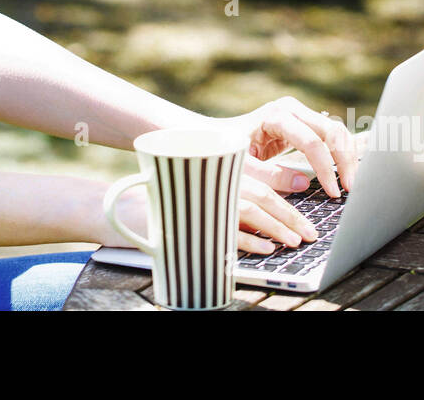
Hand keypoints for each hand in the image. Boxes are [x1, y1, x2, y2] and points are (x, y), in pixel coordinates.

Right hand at [95, 172, 314, 255]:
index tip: (303, 211)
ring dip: (274, 228)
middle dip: (288, 216)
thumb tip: (277, 206)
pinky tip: (266, 248)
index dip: (283, 196)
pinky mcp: (186, 223)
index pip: (255, 182)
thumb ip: (230, 196)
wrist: (114, 210)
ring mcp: (196, 202)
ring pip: (246, 210)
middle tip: (309, 232)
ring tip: (294, 241)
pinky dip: (247, 240)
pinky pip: (224, 232)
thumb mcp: (196, 194)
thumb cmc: (160, 204)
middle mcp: (206, 184)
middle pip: (257, 196)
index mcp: (211, 174)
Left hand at [212, 97, 359, 251]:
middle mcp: (291, 108)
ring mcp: (299, 113)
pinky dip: (341, 153)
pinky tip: (345, 172)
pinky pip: (331, 135)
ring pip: (336, 131)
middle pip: (331, 131)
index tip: (333, 192)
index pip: (311, 141)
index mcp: (275, 115)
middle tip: (351, 189)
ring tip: (350, 184)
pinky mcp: (304, 122)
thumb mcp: (242, 167)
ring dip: (348, 157)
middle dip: (345, 161)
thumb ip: (269, 176)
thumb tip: (304, 183)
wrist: (219, 139)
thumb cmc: (226, 152)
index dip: (326, 168)